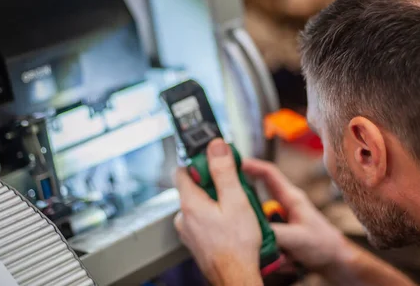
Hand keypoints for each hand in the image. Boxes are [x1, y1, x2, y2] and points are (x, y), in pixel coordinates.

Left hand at [174, 139, 262, 285]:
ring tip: (236, 208)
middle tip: (233, 188)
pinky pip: (202, 219)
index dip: (199, 161)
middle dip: (213, 182)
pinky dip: (215, 216)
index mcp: (189, 203)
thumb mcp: (236, 201)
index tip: (216, 161)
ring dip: (216, 200)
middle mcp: (184, 217)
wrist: (236, 278)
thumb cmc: (237, 246)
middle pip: (193, 186)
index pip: (183, 169)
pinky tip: (231, 223)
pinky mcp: (196, 240)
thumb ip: (223, 171)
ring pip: (199, 203)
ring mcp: (188, 230)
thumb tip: (216, 146)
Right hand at [242, 158, 347, 273]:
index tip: (233, 163)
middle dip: (251, 216)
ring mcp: (281, 221)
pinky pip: (266, 239)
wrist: (336, 262)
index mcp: (291, 197)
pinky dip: (272, 252)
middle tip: (240, 219)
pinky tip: (286, 260)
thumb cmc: (325, 245)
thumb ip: (274, 232)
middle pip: (257, 201)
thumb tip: (251, 231)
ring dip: (266, 241)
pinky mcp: (280, 234)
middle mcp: (284, 206)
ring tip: (281, 253)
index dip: (251, 165)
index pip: (269, 173)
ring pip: (260, 224)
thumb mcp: (297, 237)